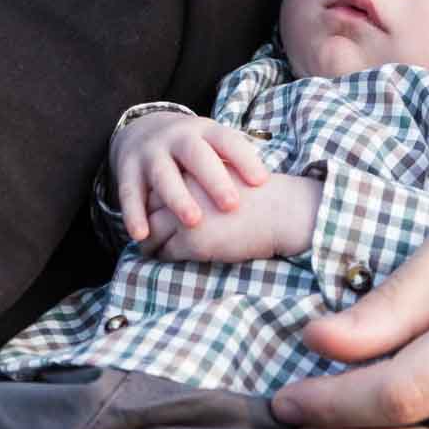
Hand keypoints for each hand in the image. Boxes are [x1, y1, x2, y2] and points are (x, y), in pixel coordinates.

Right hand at [110, 114, 268, 241]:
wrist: (141, 128)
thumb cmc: (191, 148)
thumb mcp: (212, 145)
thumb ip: (233, 161)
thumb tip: (270, 187)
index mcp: (204, 131)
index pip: (227, 141)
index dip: (245, 159)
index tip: (262, 181)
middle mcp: (177, 138)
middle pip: (197, 156)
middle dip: (214, 180)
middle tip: (232, 205)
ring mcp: (151, 152)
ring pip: (164, 175)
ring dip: (178, 198)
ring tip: (193, 222)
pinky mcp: (127, 169)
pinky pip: (129, 193)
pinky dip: (134, 214)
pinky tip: (141, 235)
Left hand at [140, 173, 322, 262]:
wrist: (283, 212)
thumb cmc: (264, 197)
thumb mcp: (229, 177)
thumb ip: (205, 182)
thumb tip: (189, 197)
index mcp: (194, 170)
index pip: (161, 185)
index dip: (156, 200)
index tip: (156, 211)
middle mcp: (185, 189)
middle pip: (150, 206)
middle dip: (146, 221)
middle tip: (145, 233)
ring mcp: (186, 215)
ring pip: (152, 232)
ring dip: (150, 242)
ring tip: (151, 249)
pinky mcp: (192, 241)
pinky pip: (166, 252)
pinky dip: (164, 257)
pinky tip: (168, 258)